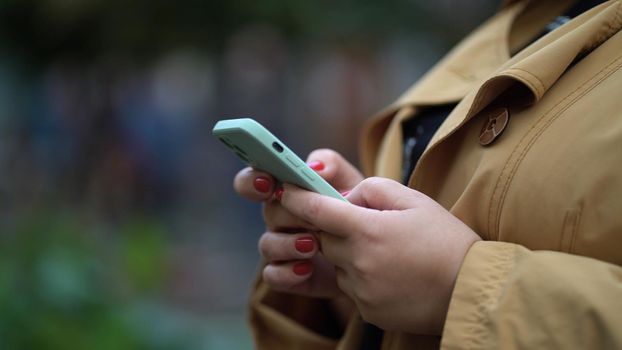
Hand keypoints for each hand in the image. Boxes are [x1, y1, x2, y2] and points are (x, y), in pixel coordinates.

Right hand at [233, 149, 362, 299]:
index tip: (268, 183)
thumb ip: (332, 165)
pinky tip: (306, 269)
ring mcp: (281, 248)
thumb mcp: (351, 182)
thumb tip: (314, 167)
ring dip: (287, 245)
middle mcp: (279, 218)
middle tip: (312, 218)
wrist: (373, 250)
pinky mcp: (289, 275)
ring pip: (267, 245)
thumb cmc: (356, 209)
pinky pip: (274, 275)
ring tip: (313, 245)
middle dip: (289, 214)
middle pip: (268, 212)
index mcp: (286, 191)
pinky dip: (287, 273)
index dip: (253, 181)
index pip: (254, 180)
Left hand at [278, 177, 481, 334]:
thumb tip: (346, 197)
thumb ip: (374, 189)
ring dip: (350, 255)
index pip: (316, 210)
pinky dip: (363, 279)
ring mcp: (362, 291)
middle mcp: (358, 263)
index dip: (296, 198)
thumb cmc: (447, 240)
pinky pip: (352, 289)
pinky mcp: (368, 311)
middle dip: (336, 229)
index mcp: (367, 230)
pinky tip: (393, 274)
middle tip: (368, 225)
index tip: (286, 189)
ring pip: (338, 265)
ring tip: (389, 253)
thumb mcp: (415, 201)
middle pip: (324, 239)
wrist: (472, 291)